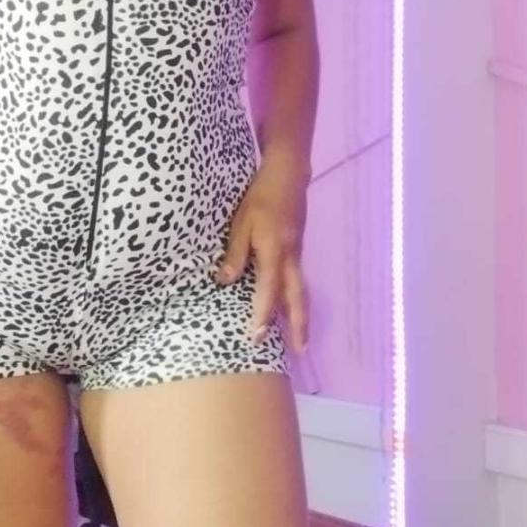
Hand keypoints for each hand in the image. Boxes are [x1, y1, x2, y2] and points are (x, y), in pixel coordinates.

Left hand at [212, 154, 310, 353]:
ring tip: (301, 340)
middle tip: (300, 351)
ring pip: (302, 291)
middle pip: (297, 297)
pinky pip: (299, 281)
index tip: (257, 336)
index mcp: (274, 250)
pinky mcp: (297, 251)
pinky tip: (292, 310)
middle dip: (298, 325)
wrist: (288, 175)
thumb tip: (224, 282)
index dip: (263, 314)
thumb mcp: (241, 222)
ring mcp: (297, 254)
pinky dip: (298, 300)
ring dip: (302, 316)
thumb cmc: (260, 197)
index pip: (269, 289)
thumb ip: (235, 253)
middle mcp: (290, 257)